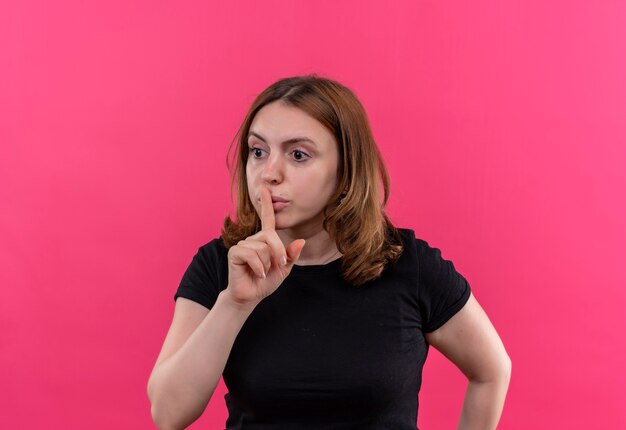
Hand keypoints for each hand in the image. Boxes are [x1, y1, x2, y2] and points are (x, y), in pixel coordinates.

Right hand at [225, 186, 305, 309]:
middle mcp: (253, 239)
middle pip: (270, 236)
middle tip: (279, 265)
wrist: (251, 296)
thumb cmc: (266, 281)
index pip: (267, 219)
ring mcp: (243, 245)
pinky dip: (258, 266)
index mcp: (265, 240)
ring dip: (266, 264)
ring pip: (262, 247)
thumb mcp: (284, 269)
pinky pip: (252, 254)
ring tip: (262, 272)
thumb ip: (291, 255)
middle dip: (278, 252)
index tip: (265, 189)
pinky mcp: (234, 252)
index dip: (266, 204)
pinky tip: (257, 273)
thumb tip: (301, 241)